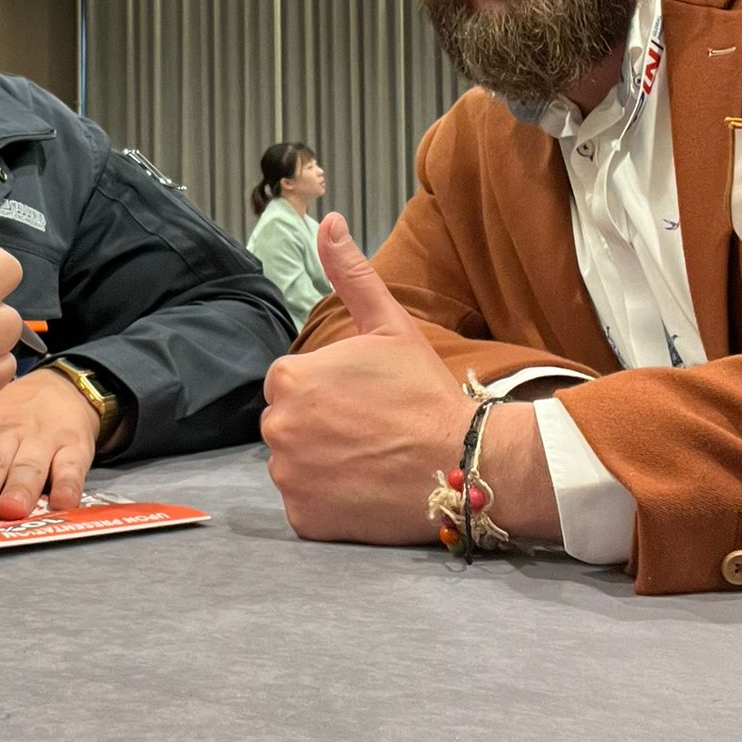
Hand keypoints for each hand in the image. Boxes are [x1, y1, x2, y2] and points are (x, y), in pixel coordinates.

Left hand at [261, 213, 472, 543]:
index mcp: (289, 378)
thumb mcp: (388, 325)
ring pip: (295, 464)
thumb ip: (351, 274)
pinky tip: (363, 490)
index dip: (330, 389)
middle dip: (321, 425)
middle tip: (370, 429)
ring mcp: (289, 478)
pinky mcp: (304, 520)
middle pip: (289, 424)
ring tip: (369, 458)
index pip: (292, 383)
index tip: (365, 398)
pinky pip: (305, 506)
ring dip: (322, 463)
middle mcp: (278, 428)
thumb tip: (328, 222)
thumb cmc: (424, 392)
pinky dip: (328, 502)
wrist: (464, 464)